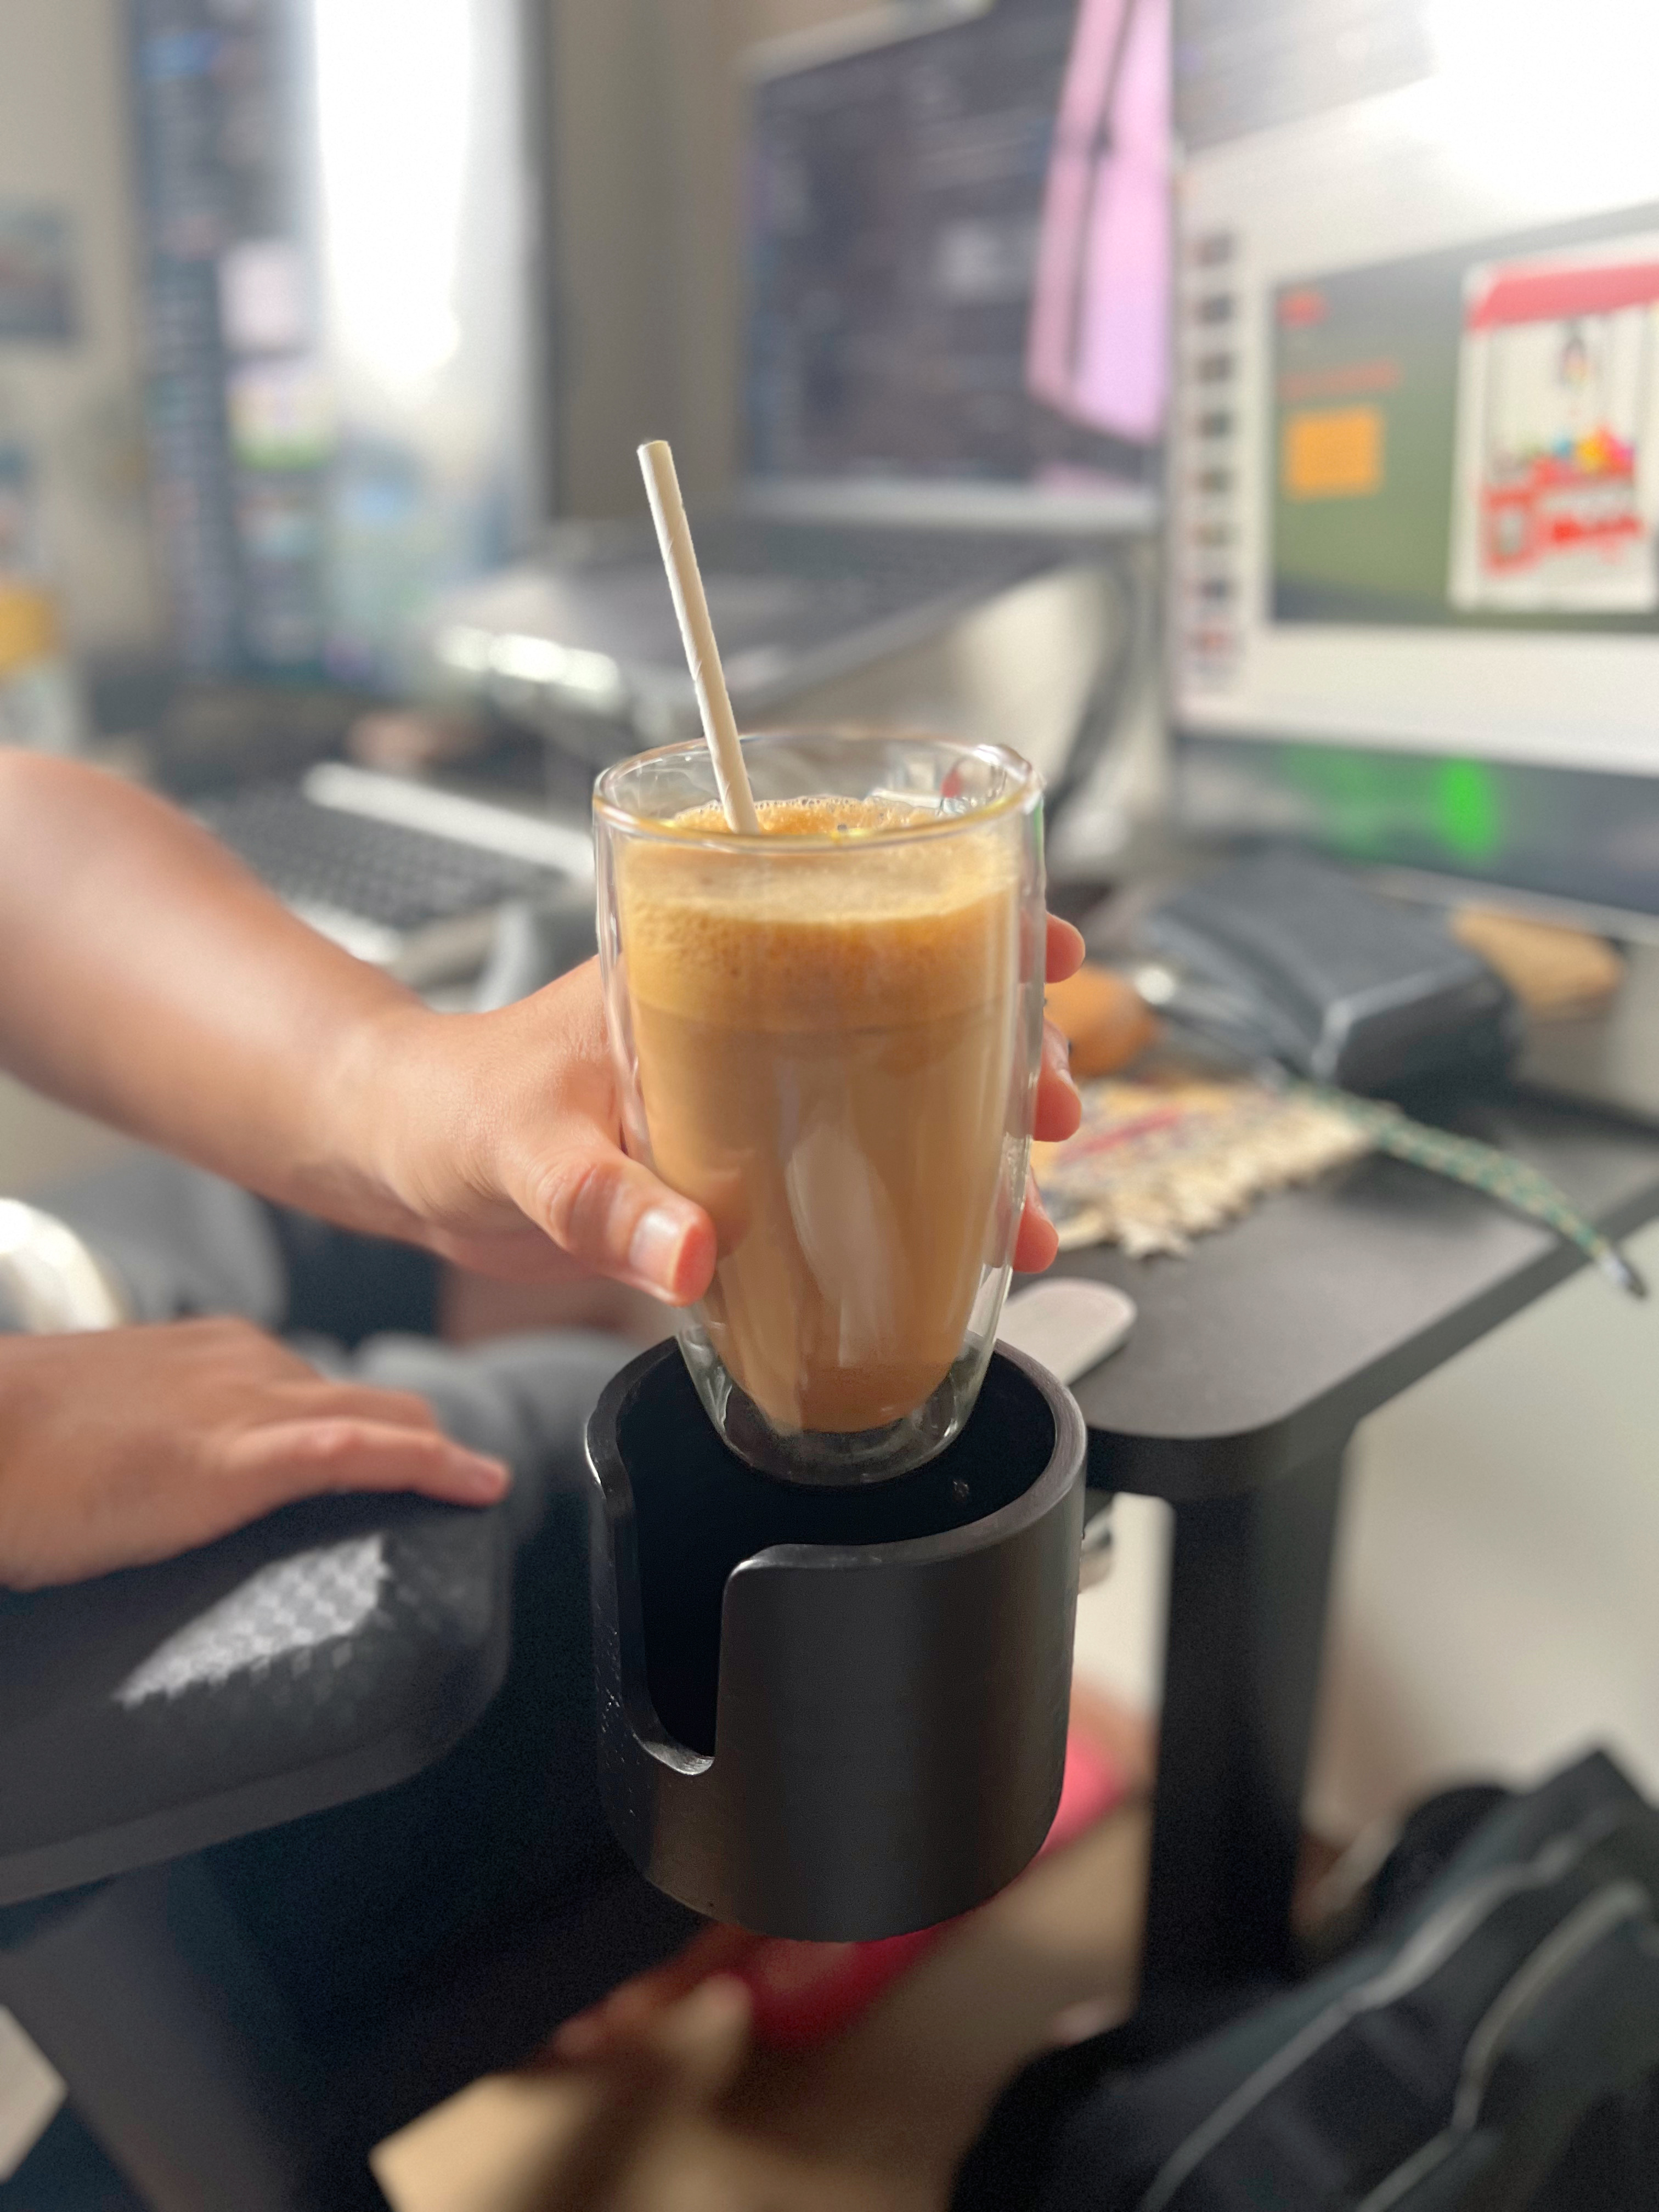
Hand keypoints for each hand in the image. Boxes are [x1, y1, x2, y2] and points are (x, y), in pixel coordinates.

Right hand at [0, 1320, 508, 1591]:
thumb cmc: (13, 1448)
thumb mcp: (103, 1435)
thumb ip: (151, 1448)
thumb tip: (156, 1487)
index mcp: (207, 1356)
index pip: (311, 1386)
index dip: (364, 1423)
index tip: (397, 1453)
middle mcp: (240, 1364)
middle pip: (360, 1399)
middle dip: (415, 1435)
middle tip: (457, 1479)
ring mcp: (245, 1404)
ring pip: (379, 1418)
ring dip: (433, 1450)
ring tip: (477, 1486)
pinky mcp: (239, 1454)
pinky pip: (364, 1451)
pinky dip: (430, 1464)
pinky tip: (475, 1483)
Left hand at [349, 917, 1086, 1305]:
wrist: (405, 1161)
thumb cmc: (450, 1108)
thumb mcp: (518, 1146)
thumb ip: (598, 1199)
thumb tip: (691, 1254)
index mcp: (701, 967)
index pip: (854, 906)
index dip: (964, 914)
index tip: (1045, 939)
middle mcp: (744, 1019)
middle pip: (912, 1006)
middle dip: (1006, 1046)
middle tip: (1059, 1101)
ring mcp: (749, 1093)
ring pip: (896, 1094)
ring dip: (976, 1141)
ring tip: (1034, 1201)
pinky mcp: (737, 1167)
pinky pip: (848, 1174)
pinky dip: (912, 1207)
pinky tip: (959, 1256)